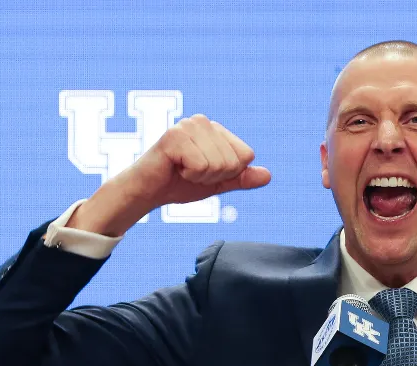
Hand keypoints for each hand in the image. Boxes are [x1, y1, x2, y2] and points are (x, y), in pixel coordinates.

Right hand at [68, 114, 271, 236]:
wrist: (148, 192)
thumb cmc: (179, 184)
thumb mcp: (217, 183)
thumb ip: (240, 178)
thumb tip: (267, 175)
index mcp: (216, 129)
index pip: (246, 156)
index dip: (228, 174)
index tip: (205, 172)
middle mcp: (203, 122)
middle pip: (234, 162)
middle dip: (214, 177)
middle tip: (190, 172)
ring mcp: (188, 126)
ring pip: (219, 164)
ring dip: (200, 177)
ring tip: (181, 169)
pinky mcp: (174, 136)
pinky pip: (200, 166)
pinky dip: (189, 175)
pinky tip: (174, 168)